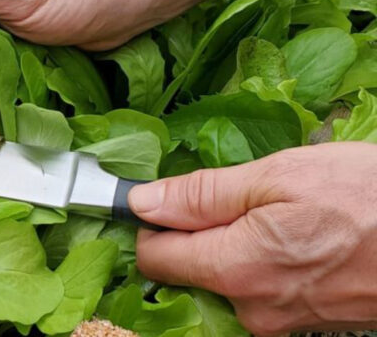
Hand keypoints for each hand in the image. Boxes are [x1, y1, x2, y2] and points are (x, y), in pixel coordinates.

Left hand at [130, 143, 376, 335]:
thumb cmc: (371, 199)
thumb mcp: (281, 176)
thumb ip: (203, 194)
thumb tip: (143, 202)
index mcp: (237, 270)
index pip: (154, 257)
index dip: (147, 222)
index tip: (156, 197)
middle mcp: (251, 309)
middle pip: (186, 271)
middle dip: (193, 233)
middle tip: (232, 196)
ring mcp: (279, 322)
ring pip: (222, 280)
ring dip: (230, 245)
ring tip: (274, 213)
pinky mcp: (302, 323)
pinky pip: (257, 290)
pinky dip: (259, 262)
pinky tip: (291, 236)